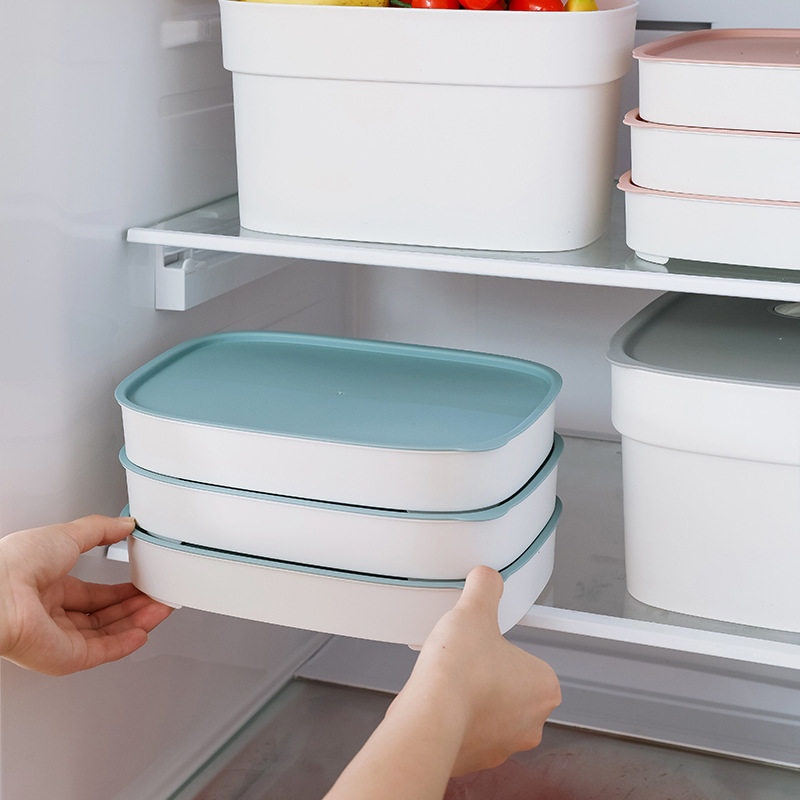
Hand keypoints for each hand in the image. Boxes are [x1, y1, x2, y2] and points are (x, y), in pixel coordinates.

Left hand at [0, 515, 172, 674]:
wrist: (0, 593)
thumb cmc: (17, 563)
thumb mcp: (67, 535)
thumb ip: (100, 530)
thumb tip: (125, 524)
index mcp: (49, 588)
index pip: (94, 594)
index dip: (122, 590)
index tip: (143, 584)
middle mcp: (52, 615)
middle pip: (104, 615)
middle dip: (135, 606)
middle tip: (159, 597)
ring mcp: (58, 639)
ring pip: (106, 634)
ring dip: (137, 621)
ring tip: (160, 609)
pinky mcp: (64, 657)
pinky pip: (100, 653)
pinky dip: (124, 644)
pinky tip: (142, 633)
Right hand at [396, 565, 561, 775]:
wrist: (429, 717)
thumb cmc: (458, 673)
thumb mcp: (475, 610)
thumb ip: (486, 587)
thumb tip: (487, 577)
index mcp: (544, 687)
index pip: (531, 661)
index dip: (506, 648)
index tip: (491, 643)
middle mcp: (531, 723)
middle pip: (513, 688)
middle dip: (491, 674)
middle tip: (469, 658)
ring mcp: (503, 746)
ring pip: (491, 714)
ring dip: (474, 698)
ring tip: (451, 678)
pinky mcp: (475, 760)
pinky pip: (469, 733)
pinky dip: (456, 719)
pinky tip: (440, 701)